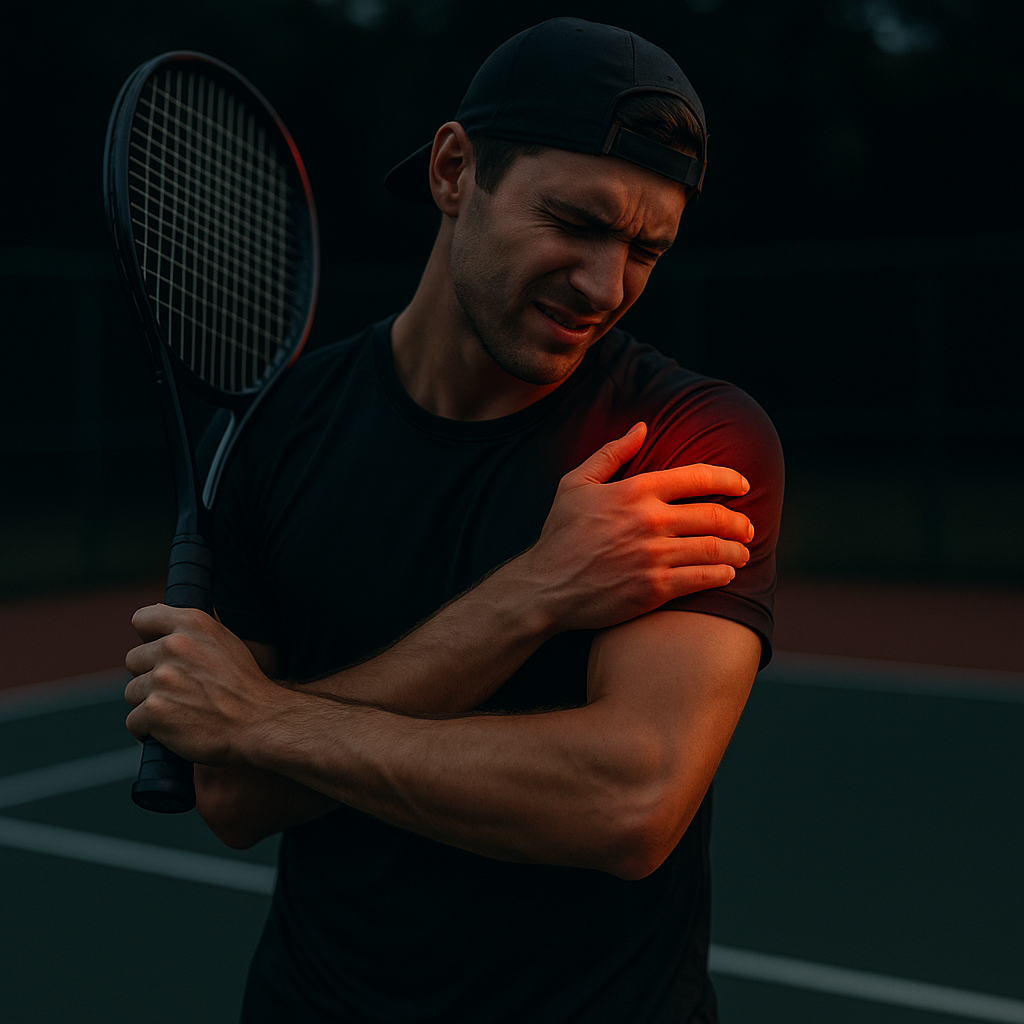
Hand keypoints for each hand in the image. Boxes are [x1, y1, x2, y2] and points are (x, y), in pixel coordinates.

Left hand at [124, 606, 286, 764]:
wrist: (259, 723)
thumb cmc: (244, 685)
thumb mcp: (225, 641)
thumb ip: (191, 629)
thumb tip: (158, 612)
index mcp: (192, 623)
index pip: (142, 619)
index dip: (149, 638)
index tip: (160, 653)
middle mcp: (173, 646)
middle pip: (134, 660)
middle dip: (150, 676)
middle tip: (180, 690)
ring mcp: (162, 678)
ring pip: (133, 692)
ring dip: (151, 704)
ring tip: (182, 710)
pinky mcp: (154, 710)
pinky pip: (134, 721)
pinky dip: (150, 730)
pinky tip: (175, 728)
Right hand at [516, 422, 752, 631]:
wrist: (544, 586)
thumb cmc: (560, 535)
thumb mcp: (575, 484)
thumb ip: (612, 453)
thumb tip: (642, 427)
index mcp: (635, 490)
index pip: (698, 477)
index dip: (729, 480)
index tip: (743, 487)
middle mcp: (649, 520)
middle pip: (714, 515)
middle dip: (739, 522)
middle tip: (747, 528)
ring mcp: (653, 555)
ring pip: (714, 548)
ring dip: (737, 550)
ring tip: (742, 553)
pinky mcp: (654, 588)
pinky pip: (702, 578)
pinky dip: (722, 574)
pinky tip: (726, 573)